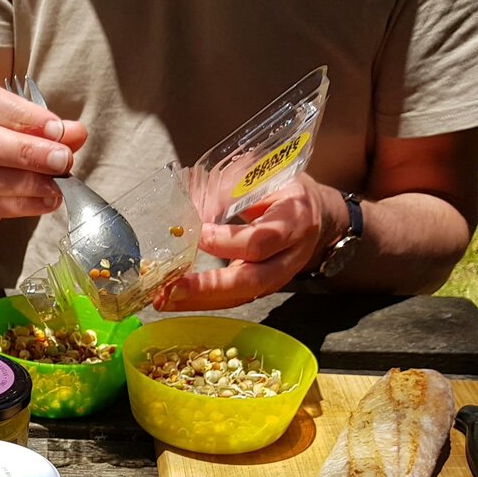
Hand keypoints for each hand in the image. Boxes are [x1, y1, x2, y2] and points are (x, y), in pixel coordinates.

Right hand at [0, 81, 87, 238]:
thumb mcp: (17, 131)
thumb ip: (47, 131)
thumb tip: (77, 133)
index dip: (24, 116)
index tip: (57, 129)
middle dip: (29, 152)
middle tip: (62, 160)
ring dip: (29, 182)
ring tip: (58, 186)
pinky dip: (22, 206)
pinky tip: (46, 202)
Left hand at [154, 175, 341, 311]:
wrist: (313, 212)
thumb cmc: (283, 187)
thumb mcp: (263, 175)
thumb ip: (229, 190)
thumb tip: (189, 209)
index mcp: (295, 220)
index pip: (262, 241)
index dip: (228, 242)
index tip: (199, 235)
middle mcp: (291, 255)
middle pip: (253, 280)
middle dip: (210, 287)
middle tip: (173, 287)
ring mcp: (278, 277)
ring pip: (242, 297)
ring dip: (200, 301)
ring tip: (164, 300)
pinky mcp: (263, 288)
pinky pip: (234, 300)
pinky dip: (202, 302)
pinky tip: (174, 300)